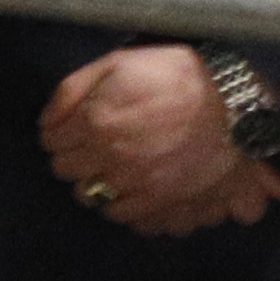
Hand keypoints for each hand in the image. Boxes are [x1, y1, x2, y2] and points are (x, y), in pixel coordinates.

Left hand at [37, 43, 279, 237]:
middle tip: (89, 150)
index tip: (70, 133)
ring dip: (94, 184)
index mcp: (95, 121)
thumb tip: (47, 120)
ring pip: (91, 197)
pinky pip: (123, 216)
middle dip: (73, 159)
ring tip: (110, 171)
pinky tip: (129, 189)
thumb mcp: (117, 64)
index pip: (52, 142)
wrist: (232, 107)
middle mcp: (109, 156)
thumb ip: (73, 90)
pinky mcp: (159, 201)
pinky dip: (121, 204)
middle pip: (66, 171)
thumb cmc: (175, 77)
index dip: (59, 135)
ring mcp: (134, 182)